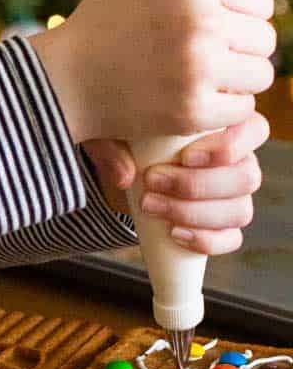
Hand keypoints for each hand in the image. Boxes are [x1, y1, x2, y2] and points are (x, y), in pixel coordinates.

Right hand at [33, 0, 276, 145]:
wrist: (65, 75)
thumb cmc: (111, 17)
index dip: (241, 13)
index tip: (212, 22)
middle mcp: (199, 17)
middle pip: (265, 38)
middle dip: (242, 47)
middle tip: (206, 53)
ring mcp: (196, 65)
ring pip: (260, 75)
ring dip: (238, 78)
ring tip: (205, 75)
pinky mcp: (191, 108)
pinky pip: (242, 110)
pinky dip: (224, 108)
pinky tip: (195, 97)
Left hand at [84, 109, 268, 252]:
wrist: (124, 165)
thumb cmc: (128, 136)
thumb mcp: (114, 129)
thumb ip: (113, 144)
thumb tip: (125, 176)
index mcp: (227, 128)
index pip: (255, 130)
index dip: (229, 147)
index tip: (185, 157)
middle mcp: (239, 162)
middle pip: (246, 178)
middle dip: (197, 185)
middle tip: (152, 180)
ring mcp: (235, 196)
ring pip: (240, 210)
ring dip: (194, 212)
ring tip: (151, 205)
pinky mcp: (224, 225)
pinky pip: (232, 238)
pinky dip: (206, 241)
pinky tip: (175, 234)